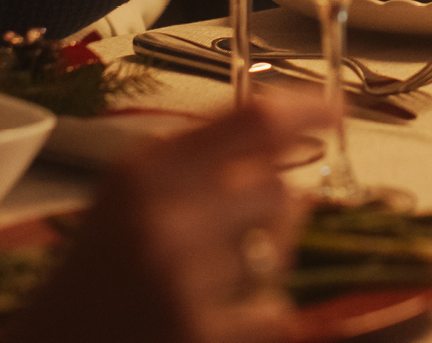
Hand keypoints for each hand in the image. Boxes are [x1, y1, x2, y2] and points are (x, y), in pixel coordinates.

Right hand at [13, 98, 330, 342]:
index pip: (256, 120)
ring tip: (213, 281)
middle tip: (247, 234)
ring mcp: (183, 280)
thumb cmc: (92, 277)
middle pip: (278, 190)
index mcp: (146, 170)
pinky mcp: (199, 334)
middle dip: (278, 212)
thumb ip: (199, 168)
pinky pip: (275, 311)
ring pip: (279, 252)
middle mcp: (165, 216)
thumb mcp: (127, 201)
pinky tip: (222, 319)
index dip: (309, 111)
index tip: (339, 111)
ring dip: (266, 264)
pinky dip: (261, 316)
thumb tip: (290, 164)